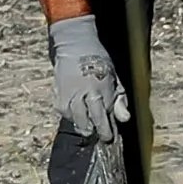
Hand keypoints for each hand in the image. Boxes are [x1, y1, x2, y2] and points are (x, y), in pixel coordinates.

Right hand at [48, 14, 123, 141]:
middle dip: (96, 132)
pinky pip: (64, 113)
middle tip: (101, 135)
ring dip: (83, 126)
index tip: (110, 137)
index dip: (107, 131)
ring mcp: (69, 95)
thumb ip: (120, 100)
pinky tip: (78, 113)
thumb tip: (124, 119)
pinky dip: (71, 116)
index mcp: (100, 90)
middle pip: (89, 123)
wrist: (75, 45)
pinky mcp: (58, 94)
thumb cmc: (99, 61)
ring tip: (89, 125)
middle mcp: (83, 94)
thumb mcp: (115, 78)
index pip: (104, 118)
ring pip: (75, 121)